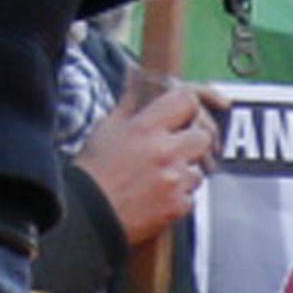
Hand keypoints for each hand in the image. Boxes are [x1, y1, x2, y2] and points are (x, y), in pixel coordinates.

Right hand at [79, 77, 215, 259]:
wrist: (89, 217)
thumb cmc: (93, 171)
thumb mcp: (106, 128)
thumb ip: (129, 102)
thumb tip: (135, 74)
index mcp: (146, 128)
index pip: (187, 100)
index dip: (188, 106)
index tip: (183, 115)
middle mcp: (164, 151)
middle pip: (203, 136)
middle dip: (192, 142)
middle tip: (176, 149)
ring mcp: (174, 180)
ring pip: (199, 170)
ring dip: (185, 172)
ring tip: (161, 177)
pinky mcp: (177, 207)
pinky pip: (192, 197)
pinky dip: (179, 197)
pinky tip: (158, 197)